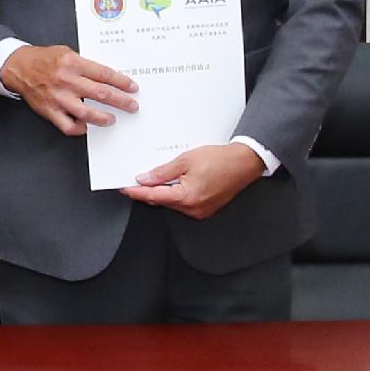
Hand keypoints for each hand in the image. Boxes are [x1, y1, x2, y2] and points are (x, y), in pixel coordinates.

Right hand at [0, 43, 138, 138]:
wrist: (19, 67)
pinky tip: (87, 126)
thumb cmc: (44, 59)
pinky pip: (68, 126)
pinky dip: (80, 128)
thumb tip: (107, 77)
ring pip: (86, 112)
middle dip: (120, 101)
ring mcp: (58, 97)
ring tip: (111, 119)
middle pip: (100, 93)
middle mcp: (66, 80)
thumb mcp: (67, 52)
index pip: (104, 74)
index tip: (132, 87)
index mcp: (73, 63)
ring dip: (103, 118)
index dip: (121, 82)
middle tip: (131, 106)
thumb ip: (86, 64)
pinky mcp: (49, 110)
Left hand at [126, 141, 265, 218]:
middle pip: (162, 201)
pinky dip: (177, 194)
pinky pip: (184, 203)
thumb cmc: (220, 160)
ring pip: (173, 203)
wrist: (244, 162)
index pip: (153, 196)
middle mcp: (193, 209)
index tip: (125, 188)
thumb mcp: (186, 160)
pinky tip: (177, 182)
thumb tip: (145, 179)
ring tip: (161, 176)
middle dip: (149, 190)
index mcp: (186, 197)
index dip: (136, 191)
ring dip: (165, 192)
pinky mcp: (206, 209)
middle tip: (138, 178)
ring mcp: (200, 211)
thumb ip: (163, 172)